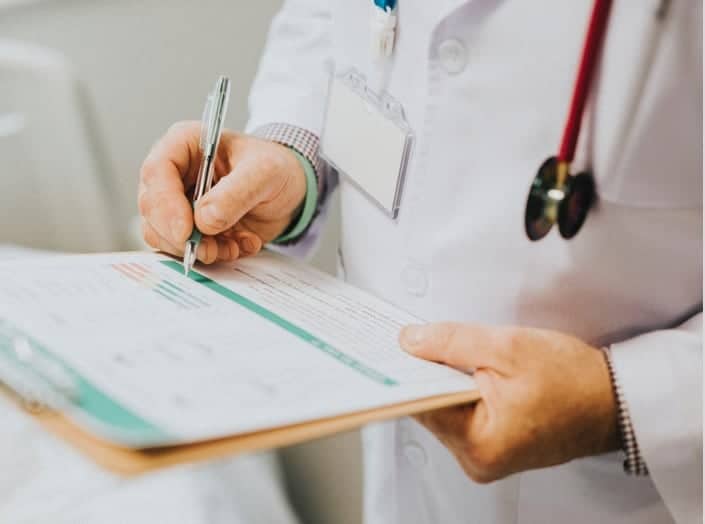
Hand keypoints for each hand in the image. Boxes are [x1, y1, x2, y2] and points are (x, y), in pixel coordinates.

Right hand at [138, 121, 306, 262]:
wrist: (290, 190)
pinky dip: (213, 255)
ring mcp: (179, 204)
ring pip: (164, 235)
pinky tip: (239, 245)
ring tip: (233, 246)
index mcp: (184, 145)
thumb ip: (236, 193)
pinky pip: (186, 250)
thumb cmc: (276, 167)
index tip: (185, 232)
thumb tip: (204, 220)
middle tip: (210, 250)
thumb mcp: (265, 172)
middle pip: (152, 209)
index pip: (156, 173)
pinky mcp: (190, 229)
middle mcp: (174, 174)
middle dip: (180, 236)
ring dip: (198, 249)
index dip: (165, 205)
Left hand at [399, 323, 618, 482]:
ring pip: (445, 409)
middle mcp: (478, 460)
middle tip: (418, 341)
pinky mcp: (493, 446)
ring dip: (445, 380)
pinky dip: (460, 390)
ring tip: (448, 353)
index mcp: (479, 444)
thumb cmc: (574, 380)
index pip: (421, 404)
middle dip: (427, 373)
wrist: (615, 400)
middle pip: (430, 408)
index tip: (392, 348)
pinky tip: (466, 370)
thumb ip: (452, 342)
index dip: (407, 371)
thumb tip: (410, 341)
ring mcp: (485, 456)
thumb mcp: (508, 347)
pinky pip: (462, 414)